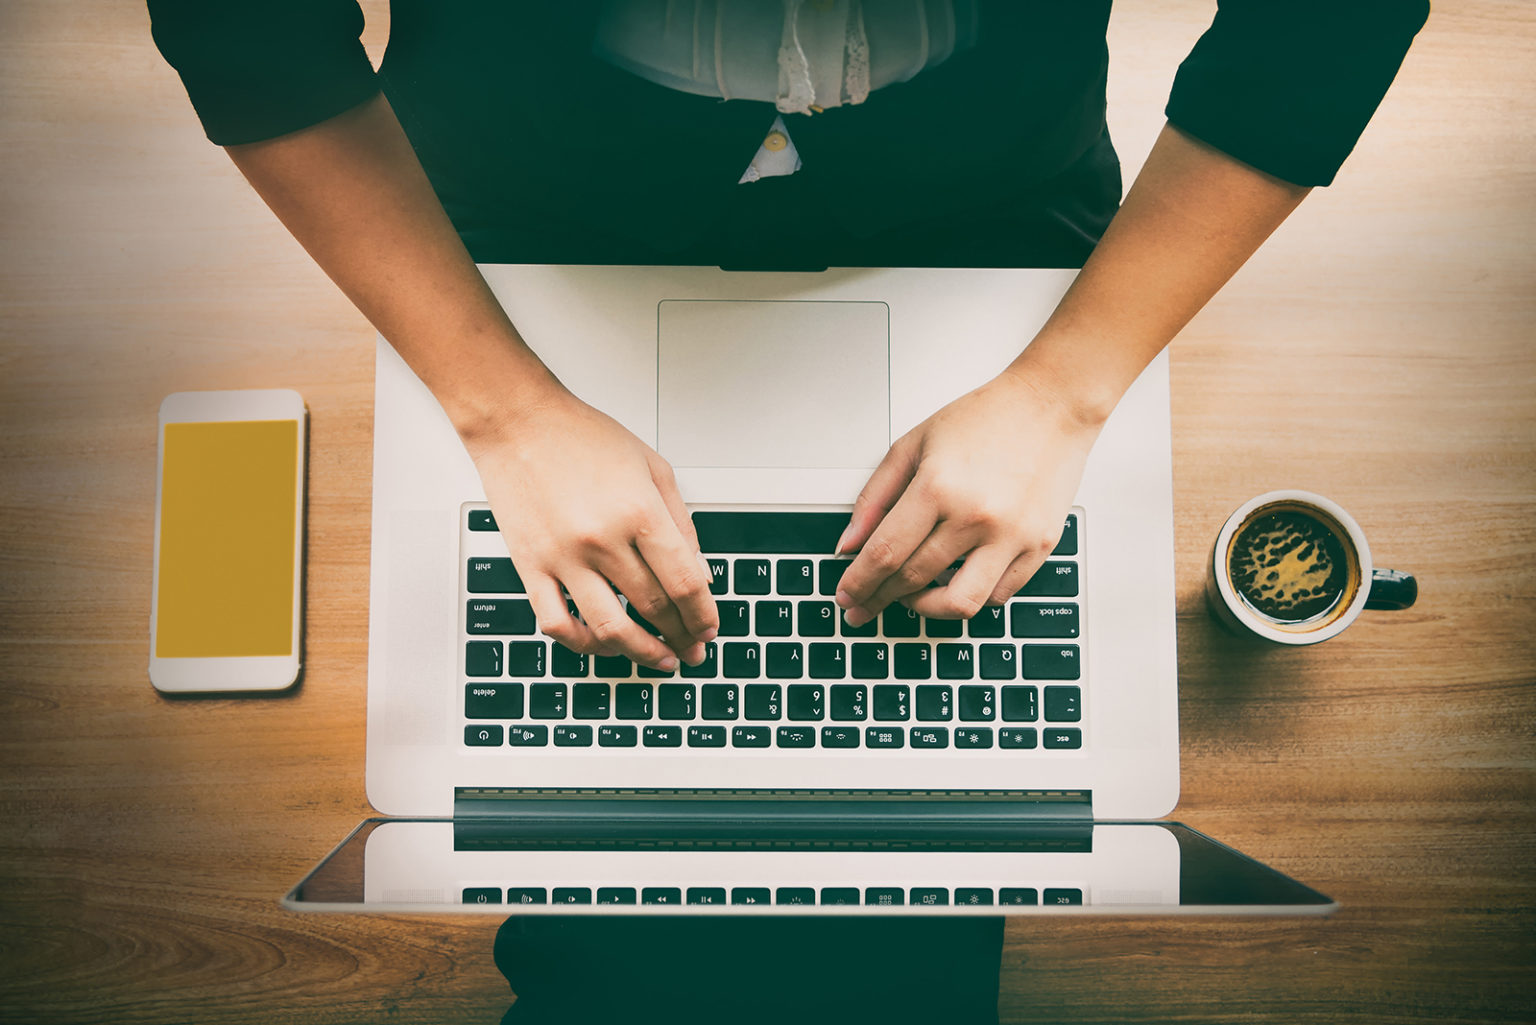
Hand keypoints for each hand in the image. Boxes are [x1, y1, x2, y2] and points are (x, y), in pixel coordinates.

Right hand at [466, 391, 717, 669]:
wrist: (518, 422)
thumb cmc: (583, 437)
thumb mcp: (653, 467)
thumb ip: (682, 523)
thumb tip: (700, 574)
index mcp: (639, 512)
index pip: (686, 583)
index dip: (703, 615)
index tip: (709, 629)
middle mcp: (602, 539)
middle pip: (654, 607)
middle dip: (681, 635)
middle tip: (693, 648)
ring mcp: (563, 558)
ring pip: (609, 628)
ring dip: (641, 652)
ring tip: (659, 659)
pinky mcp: (531, 567)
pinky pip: (557, 624)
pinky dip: (583, 644)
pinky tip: (602, 645)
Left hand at [833, 367, 1099, 624]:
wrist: (1051, 405)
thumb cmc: (985, 418)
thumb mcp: (913, 444)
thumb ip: (874, 498)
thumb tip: (849, 544)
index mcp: (938, 487)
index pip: (885, 554)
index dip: (859, 582)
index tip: (847, 596)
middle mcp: (976, 516)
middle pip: (914, 579)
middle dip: (880, 599)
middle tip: (865, 605)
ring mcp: (1012, 536)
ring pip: (960, 604)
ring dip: (926, 610)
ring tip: (911, 599)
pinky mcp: (1040, 546)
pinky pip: (998, 595)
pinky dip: (971, 597)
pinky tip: (954, 582)